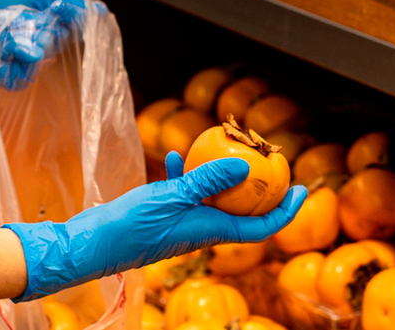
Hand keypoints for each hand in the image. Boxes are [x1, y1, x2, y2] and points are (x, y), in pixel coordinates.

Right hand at [4, 151, 307, 300]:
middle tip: (269, 160)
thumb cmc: (130, 227)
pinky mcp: (163, 216)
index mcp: (210, 232)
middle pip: (242, 210)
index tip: (302, 190)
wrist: (91, 245)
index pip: (260, 227)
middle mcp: (201, 230)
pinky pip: (184, 193)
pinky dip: (187, 174)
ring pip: (213, 198)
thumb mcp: (171, 198)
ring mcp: (182, 223)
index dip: (284, 212)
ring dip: (221, 174)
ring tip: (225, 148)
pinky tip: (178, 155)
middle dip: (258, 187)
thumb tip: (244, 166)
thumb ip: (207, 180)